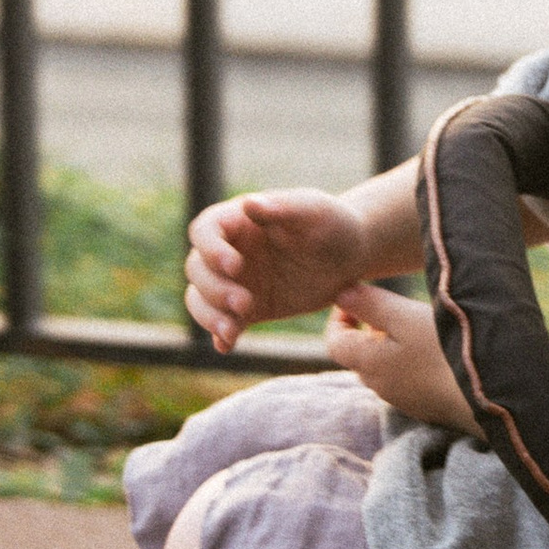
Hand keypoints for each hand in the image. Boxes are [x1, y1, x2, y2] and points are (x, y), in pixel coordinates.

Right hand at [184, 188, 365, 352]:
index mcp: (239, 220)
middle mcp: (229, 251)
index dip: (210, 249)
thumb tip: (248, 203)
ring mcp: (236, 282)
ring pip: (200, 298)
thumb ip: (283, 207)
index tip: (235, 266)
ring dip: (209, 315)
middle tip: (245, 303)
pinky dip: (220, 335)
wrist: (351, 259)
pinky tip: (228, 345)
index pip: (205, 231)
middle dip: (214, 288)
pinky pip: (222, 323)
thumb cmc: (333, 224)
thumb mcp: (315, 210)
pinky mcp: (247, 310)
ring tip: (232, 329)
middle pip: (197, 269)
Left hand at [325, 282, 480, 435]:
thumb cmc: (444, 352)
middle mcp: (379, 385)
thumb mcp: (405, 317)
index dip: (340, 316)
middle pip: (360, 353)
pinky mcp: (427, 406)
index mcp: (367, 363)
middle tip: (395, 306)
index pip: (334, 341)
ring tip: (420, 325)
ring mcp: (404, 399)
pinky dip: (412, 360)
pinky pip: (408, 378)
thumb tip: (340, 295)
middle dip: (370, 327)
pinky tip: (438, 350)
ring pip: (385, 366)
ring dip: (393, 344)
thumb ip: (370, 304)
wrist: (487, 395)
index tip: (359, 297)